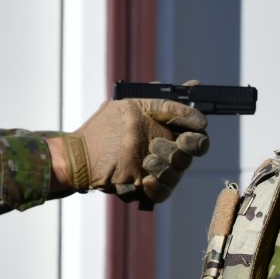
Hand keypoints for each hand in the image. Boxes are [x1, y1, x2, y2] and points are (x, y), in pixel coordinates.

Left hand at [58, 97, 208, 203]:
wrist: (82, 154)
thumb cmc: (107, 127)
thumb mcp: (134, 105)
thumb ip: (163, 99)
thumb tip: (195, 85)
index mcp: (169, 132)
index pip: (197, 135)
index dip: (197, 134)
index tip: (189, 131)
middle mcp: (168, 152)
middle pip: (190, 156)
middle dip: (178, 149)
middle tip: (156, 145)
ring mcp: (159, 172)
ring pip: (177, 174)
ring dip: (164, 166)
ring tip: (146, 160)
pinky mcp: (147, 189)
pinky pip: (163, 193)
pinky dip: (157, 187)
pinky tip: (144, 179)